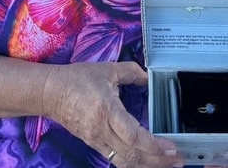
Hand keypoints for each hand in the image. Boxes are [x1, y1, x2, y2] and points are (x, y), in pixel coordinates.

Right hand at [42, 61, 183, 167]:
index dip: (154, 146)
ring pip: (124, 162)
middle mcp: (101, 131)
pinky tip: (146, 161)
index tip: (171, 147)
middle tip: (178, 159)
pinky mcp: (92, 144)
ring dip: (147, 165)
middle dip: (158, 161)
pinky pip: (115, 159)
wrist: (49, 92)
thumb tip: (149, 77)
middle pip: (132, 155)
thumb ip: (131, 71)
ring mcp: (96, 140)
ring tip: (166, 163)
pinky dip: (133, 163)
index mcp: (107, 111)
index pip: (134, 137)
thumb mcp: (107, 69)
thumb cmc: (77, 79)